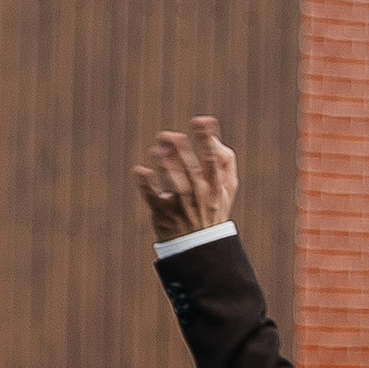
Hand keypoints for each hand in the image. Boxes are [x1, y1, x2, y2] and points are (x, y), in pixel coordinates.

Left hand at [133, 114, 238, 244]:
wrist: (199, 247)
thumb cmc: (212, 209)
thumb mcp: (228, 187)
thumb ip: (226, 161)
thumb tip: (214, 137)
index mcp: (216, 185)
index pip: (214, 160)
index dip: (207, 140)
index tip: (201, 120)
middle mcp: (200, 195)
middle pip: (192, 170)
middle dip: (181, 151)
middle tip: (168, 135)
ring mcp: (182, 206)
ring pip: (176, 184)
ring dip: (166, 167)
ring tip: (157, 150)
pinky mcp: (163, 214)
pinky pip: (154, 199)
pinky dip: (146, 185)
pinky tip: (140, 171)